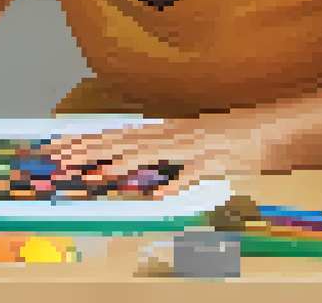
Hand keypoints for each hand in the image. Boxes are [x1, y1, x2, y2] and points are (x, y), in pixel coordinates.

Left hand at [42, 114, 266, 197]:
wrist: (265, 128)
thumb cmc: (222, 137)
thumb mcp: (182, 145)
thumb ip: (155, 155)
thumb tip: (127, 167)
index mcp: (160, 131)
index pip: (114, 134)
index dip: (84, 140)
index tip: (56, 147)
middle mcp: (169, 134)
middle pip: (121, 141)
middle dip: (89, 149)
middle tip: (59, 158)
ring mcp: (190, 146)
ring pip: (149, 153)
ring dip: (120, 163)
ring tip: (93, 173)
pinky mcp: (213, 161)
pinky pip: (191, 174)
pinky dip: (175, 183)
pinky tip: (156, 194)